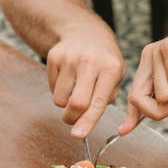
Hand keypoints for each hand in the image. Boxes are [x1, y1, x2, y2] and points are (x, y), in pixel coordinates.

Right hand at [45, 21, 125, 138]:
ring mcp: (70, 58)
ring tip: (75, 89)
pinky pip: (51, 88)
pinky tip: (68, 78)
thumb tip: (87, 121)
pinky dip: (58, 90)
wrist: (85, 32)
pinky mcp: (54, 57)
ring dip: (65, 103)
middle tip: (72, 121)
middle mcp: (90, 62)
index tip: (78, 135)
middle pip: (76, 103)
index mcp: (110, 69)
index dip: (87, 122)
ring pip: (60, 99)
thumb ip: (108, 98)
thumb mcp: (116, 75)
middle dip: (72, 119)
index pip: (97, 102)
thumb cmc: (104, 60)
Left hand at [126, 15, 167, 123]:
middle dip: (156, 112)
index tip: (124, 130)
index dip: (131, 115)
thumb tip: (153, 113)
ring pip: (161, 94)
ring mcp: (157, 51)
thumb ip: (166, 96)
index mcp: (149, 63)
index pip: (135, 94)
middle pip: (138, 98)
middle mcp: (149, 56)